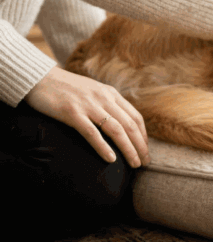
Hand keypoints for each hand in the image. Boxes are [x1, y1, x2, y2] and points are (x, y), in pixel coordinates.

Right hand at [24, 67, 149, 167]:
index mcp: (111, 94)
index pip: (135, 117)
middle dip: (140, 146)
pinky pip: (92, 132)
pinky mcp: (72, 112)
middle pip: (130, 125)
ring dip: (128, 149)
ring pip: (116, 130)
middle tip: (145, 162)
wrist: (39, 77)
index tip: (145, 150)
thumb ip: (107, 104)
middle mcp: (104, 98)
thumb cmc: (65, 88)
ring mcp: (88, 105)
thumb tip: (120, 123)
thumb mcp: (93, 92)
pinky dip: (103, 147)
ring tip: (134, 164)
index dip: (143, 135)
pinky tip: (111, 159)